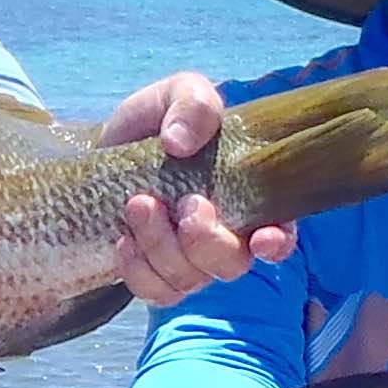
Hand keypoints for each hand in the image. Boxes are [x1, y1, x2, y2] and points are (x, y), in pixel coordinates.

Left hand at [97, 72, 299, 303]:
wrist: (107, 150)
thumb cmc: (158, 123)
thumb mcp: (177, 94)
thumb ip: (193, 104)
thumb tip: (180, 142)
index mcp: (251, 195)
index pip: (281, 234)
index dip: (277, 243)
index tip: (261, 237)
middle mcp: (228, 236)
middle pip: (233, 264)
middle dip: (206, 241)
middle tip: (185, 203)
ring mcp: (193, 262)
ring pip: (191, 279)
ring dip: (162, 245)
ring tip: (137, 203)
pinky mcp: (157, 276)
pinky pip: (156, 292)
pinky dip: (138, 270)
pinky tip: (123, 239)